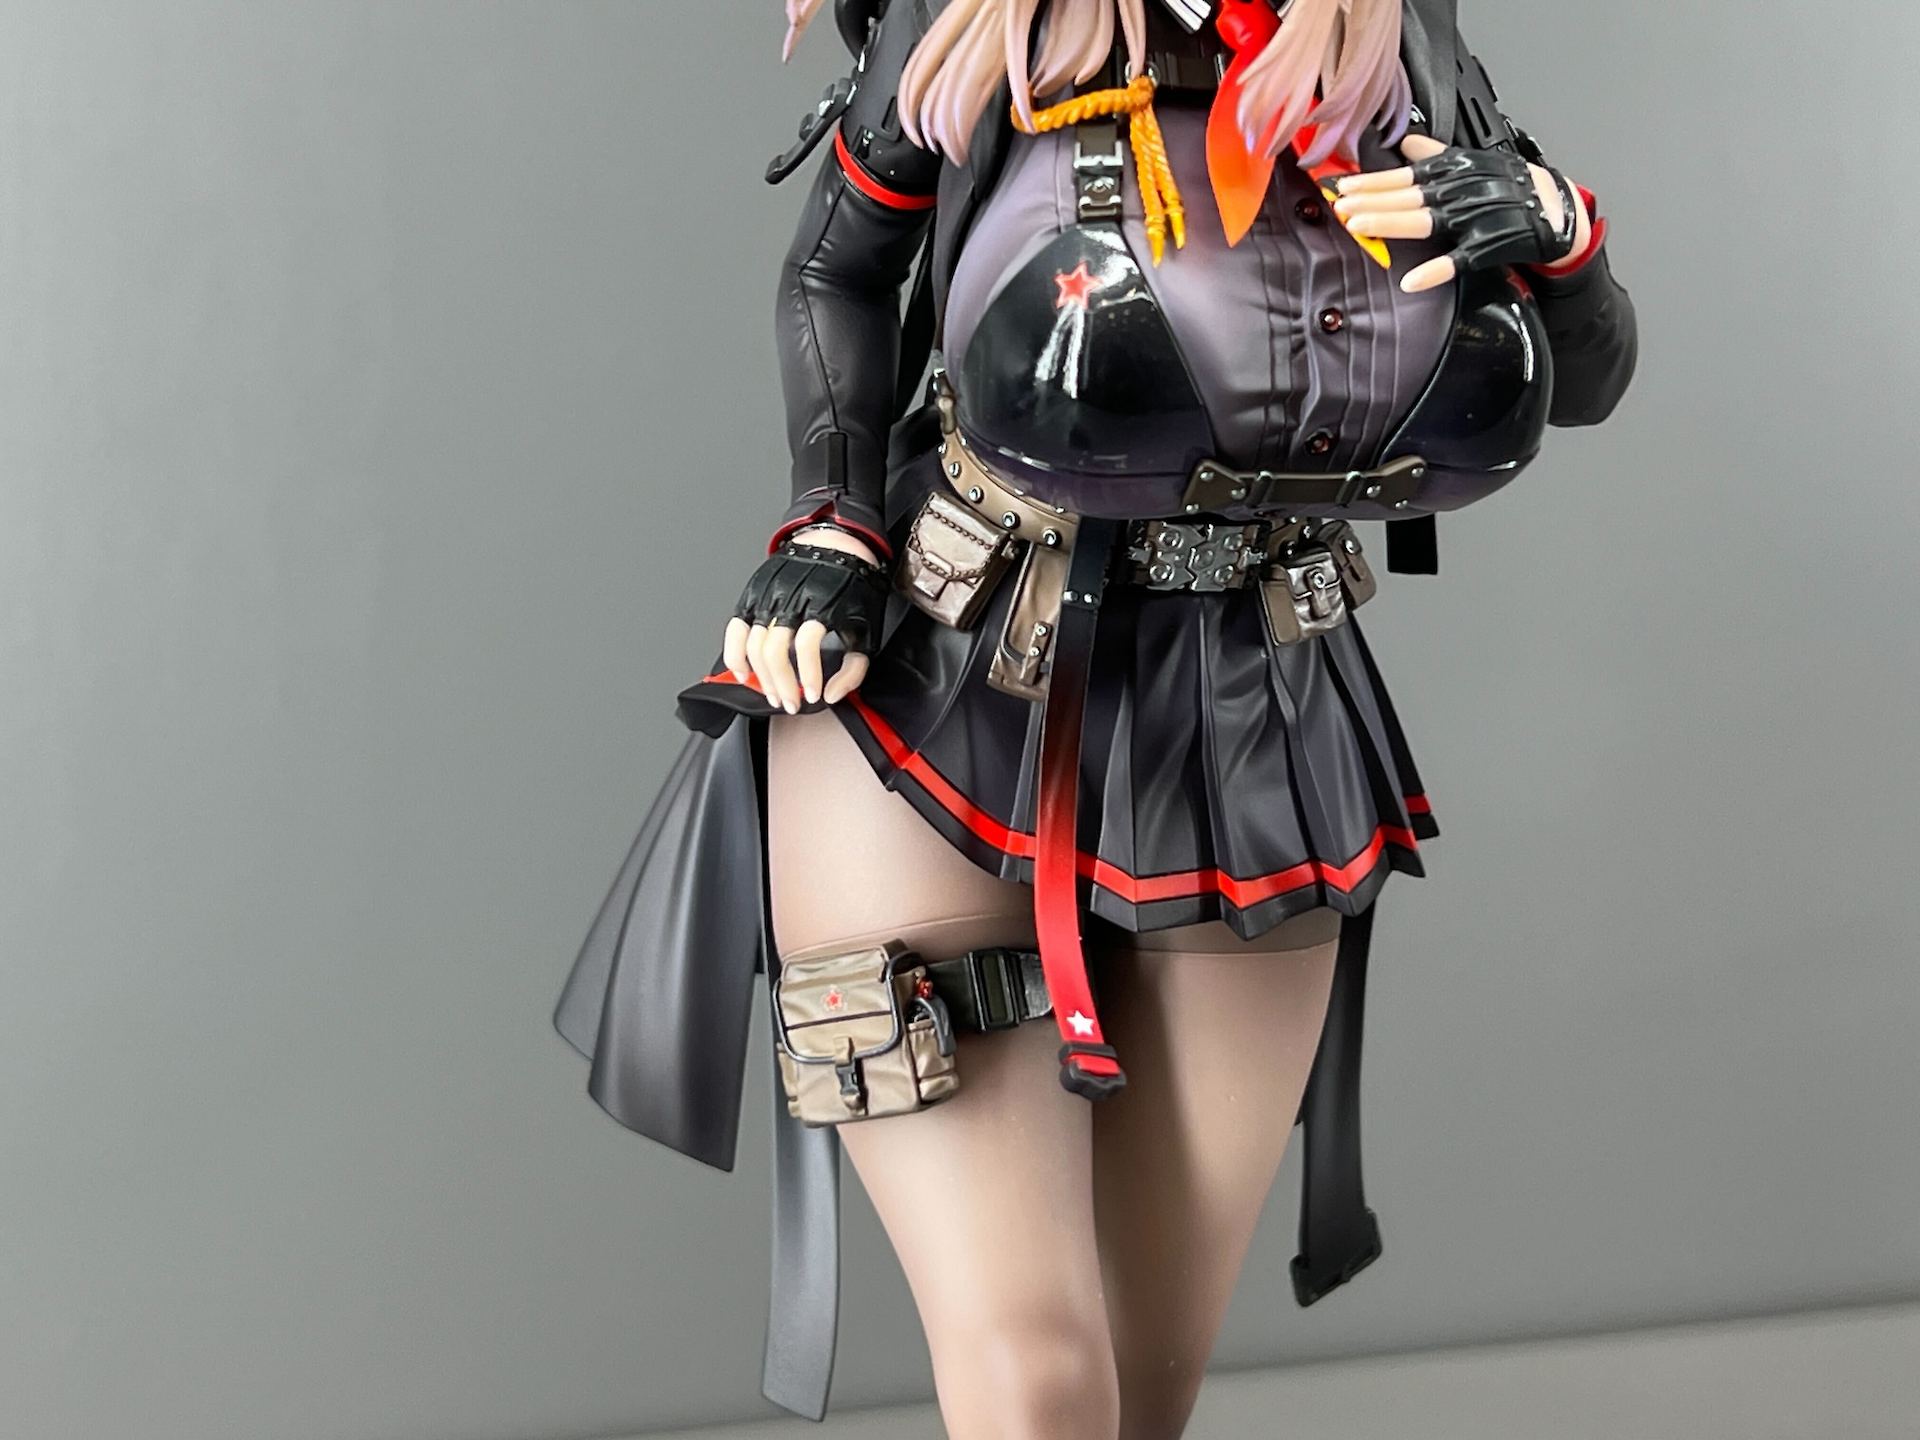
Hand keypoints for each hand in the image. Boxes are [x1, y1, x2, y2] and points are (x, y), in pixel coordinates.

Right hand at [723, 526, 881, 713]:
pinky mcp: (754, 594)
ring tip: (774, 694)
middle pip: (775, 650)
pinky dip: (735, 654)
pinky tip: (743, 673)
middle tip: (791, 703)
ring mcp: (768, 595)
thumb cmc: (855, 588)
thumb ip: (854, 669)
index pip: (806, 647)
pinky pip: (736, 628)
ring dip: (762, 677)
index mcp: (822, 603)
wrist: (838, 545)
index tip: (814, 695)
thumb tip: (832, 695)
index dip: (808, 676)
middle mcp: (791, 598)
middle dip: (782, 685)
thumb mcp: (867, 629)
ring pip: (754, 644)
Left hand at [1332, 134, 1588, 293]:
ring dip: (1390, 223)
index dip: (1371, 182)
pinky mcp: (1485, 248)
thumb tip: (1407, 142)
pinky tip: (1410, 281)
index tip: (1343, 185)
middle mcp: (1457, 192)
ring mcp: (1470, 220)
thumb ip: (1436, 153)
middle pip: (1406, 197)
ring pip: (1423, 222)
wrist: (1555, 206)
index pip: (1403, 175)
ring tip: (1359, 226)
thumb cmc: (1511, 184)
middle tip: (1339, 204)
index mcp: (1451, 171)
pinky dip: (1435, 271)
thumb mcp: (1473, 160)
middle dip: (1370, 200)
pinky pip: (1456, 262)